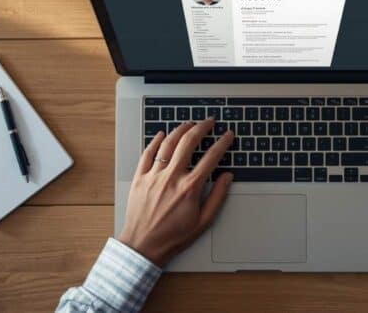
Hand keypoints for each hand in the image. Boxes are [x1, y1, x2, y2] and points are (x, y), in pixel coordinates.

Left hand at [117, 118, 234, 265]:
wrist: (143, 246)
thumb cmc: (173, 237)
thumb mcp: (203, 221)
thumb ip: (218, 196)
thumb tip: (228, 177)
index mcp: (190, 188)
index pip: (211, 157)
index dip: (222, 143)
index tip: (228, 135)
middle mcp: (172, 177)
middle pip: (188, 142)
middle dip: (202, 127)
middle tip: (209, 122)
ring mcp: (154, 176)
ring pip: (168, 143)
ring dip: (180, 129)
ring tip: (189, 123)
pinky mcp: (139, 178)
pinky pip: (147, 153)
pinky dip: (155, 141)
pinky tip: (161, 134)